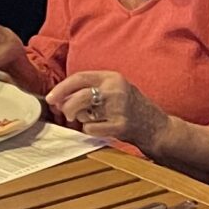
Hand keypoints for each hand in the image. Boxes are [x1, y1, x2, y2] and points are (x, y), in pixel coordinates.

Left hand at [47, 69, 164, 149]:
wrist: (157, 127)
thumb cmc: (133, 109)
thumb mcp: (116, 90)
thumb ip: (92, 89)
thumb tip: (61, 98)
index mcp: (112, 77)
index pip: (79, 78)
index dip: (61, 88)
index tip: (51, 98)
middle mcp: (116, 90)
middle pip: (79, 96)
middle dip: (66, 106)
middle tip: (65, 114)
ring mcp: (119, 108)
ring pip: (83, 113)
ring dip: (80, 119)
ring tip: (91, 119)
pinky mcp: (120, 125)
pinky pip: (91, 128)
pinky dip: (91, 130)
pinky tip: (101, 129)